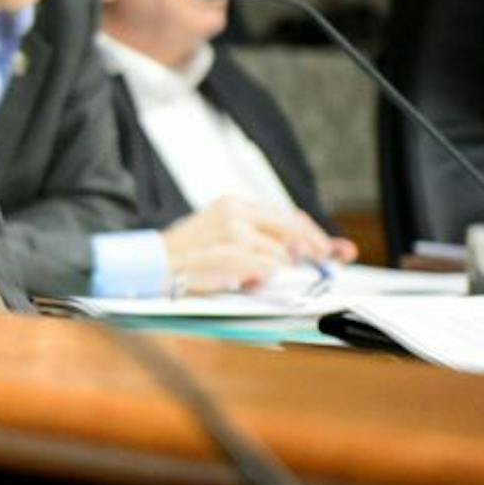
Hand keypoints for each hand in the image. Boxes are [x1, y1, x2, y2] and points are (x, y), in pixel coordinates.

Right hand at [162, 195, 341, 293]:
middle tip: (329, 258)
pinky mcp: (235, 251)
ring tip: (249, 277)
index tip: (332, 247)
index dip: (312, 232)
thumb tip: (300, 250)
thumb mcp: (220, 234)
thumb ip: (256, 237)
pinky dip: (263, 277)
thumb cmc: (184, 256)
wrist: (151, 264)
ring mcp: (236, 231)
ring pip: (281, 253)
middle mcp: (237, 212)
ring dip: (275, 270)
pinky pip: (269, 267)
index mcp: (233, 204)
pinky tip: (244, 281)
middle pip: (293, 229)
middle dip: (314, 247)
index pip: (285, 215)